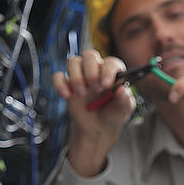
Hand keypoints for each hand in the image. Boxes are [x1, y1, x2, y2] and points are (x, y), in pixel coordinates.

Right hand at [53, 50, 135, 175]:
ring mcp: (80, 75)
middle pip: (89, 56)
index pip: (110, 63)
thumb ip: (125, 100)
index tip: (106, 85)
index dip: (108, 71)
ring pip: (73, 62)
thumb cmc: (113, 114)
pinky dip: (60, 85)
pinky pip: (58, 76)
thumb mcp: (124, 110)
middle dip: (91, 72)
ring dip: (76, 78)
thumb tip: (122, 90)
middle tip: (95, 89)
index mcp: (113, 72)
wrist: (97, 128)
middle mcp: (96, 70)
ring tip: (82, 94)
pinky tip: (67, 96)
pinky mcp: (67, 84)